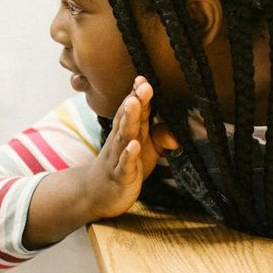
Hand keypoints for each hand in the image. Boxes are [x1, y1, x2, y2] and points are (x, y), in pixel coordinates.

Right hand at [77, 76, 177, 220]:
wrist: (96, 194)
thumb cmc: (124, 167)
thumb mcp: (146, 151)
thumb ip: (160, 136)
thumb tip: (177, 132)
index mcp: (128, 132)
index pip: (134, 111)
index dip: (139, 95)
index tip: (144, 78)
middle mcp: (121, 141)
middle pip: (128, 118)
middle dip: (135, 100)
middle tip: (143, 84)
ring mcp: (118, 157)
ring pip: (124, 136)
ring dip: (129, 119)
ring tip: (134, 103)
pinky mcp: (120, 176)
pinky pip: (124, 164)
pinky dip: (129, 154)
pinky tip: (135, 145)